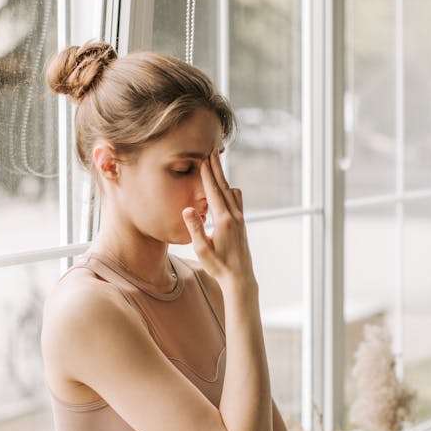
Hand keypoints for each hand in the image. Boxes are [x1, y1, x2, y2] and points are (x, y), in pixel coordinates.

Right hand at [182, 150, 253, 286]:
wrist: (239, 278)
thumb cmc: (218, 266)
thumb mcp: (201, 250)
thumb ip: (195, 228)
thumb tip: (188, 209)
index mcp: (223, 220)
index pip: (213, 192)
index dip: (208, 174)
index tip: (204, 159)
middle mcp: (234, 217)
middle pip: (224, 186)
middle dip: (217, 169)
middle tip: (212, 152)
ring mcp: (240, 220)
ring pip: (232, 192)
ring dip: (223, 178)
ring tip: (217, 165)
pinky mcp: (242, 225)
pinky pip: (237, 201)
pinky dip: (230, 190)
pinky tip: (226, 189)